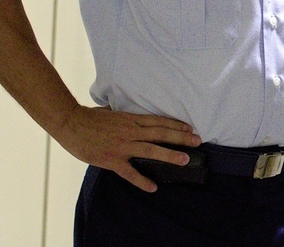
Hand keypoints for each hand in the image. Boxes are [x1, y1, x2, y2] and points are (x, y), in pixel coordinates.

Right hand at [57, 105, 200, 191]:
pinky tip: (153, 187)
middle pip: (161, 133)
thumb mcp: (113, 111)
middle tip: (197, 141)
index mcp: (132, 119)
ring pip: (151, 150)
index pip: (159, 122)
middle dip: (181, 137)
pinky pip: (129, 172)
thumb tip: (133, 114)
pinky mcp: (111, 160)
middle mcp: (131, 131)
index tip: (190, 129)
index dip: (176, 125)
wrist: (71, 123)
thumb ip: (126, 116)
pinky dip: (142, 181)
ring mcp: (122, 146)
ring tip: (184, 160)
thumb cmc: (90, 117)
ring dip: (169, 155)